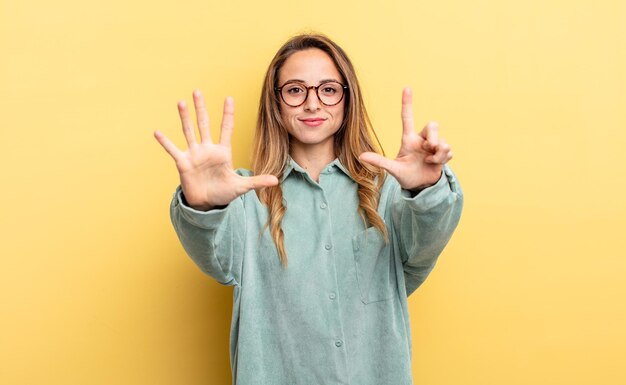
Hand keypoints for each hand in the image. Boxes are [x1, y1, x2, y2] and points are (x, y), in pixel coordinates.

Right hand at [154, 90, 277, 209]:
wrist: (207, 203)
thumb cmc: (224, 192)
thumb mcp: (241, 187)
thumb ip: (257, 181)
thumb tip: (277, 181)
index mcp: (222, 152)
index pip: (226, 128)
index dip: (227, 114)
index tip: (229, 98)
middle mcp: (207, 149)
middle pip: (204, 124)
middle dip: (201, 108)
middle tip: (197, 91)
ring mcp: (194, 154)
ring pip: (189, 131)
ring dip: (184, 117)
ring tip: (180, 102)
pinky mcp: (183, 163)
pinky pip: (172, 150)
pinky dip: (165, 142)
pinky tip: (157, 132)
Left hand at [359, 87, 452, 190]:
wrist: (420, 187)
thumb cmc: (406, 176)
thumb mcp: (393, 169)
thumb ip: (379, 161)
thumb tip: (360, 156)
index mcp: (409, 139)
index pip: (407, 117)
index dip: (407, 103)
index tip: (406, 88)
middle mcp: (422, 139)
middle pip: (433, 125)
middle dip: (434, 137)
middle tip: (429, 149)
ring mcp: (434, 146)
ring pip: (442, 140)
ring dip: (438, 154)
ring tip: (429, 161)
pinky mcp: (444, 153)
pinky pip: (449, 150)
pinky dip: (442, 159)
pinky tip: (435, 164)